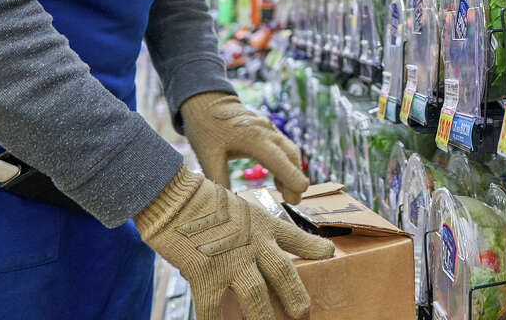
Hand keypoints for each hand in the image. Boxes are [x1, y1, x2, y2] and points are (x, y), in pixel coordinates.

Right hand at [137, 166, 334, 319]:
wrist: (176, 199)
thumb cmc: (204, 203)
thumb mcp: (240, 209)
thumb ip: (252, 232)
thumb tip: (258, 252)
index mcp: (263, 225)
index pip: (295, 238)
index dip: (314, 248)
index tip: (329, 255)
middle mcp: (253, 244)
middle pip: (283, 274)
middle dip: (295, 297)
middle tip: (303, 314)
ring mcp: (231, 260)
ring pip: (256, 296)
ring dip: (263, 318)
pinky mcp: (205, 274)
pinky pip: (213, 309)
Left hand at [181, 91, 308, 202]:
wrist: (208, 103)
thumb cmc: (206, 129)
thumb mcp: (207, 155)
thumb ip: (218, 179)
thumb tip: (224, 206)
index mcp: (253, 137)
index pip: (277, 159)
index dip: (291, 175)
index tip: (301, 190)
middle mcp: (267, 131)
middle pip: (289, 155)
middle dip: (296, 178)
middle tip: (296, 201)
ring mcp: (270, 129)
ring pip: (290, 151)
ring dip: (293, 171)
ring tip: (291, 196)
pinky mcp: (269, 131)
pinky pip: (284, 148)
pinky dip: (287, 164)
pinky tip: (281, 181)